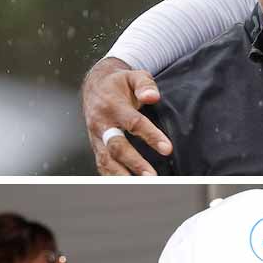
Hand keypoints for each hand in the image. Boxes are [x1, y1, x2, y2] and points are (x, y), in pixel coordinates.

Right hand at [81, 57, 169, 175]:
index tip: (167, 149)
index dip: (150, 136)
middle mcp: (101, 123)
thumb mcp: (133, 76)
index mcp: (112, 105)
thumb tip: (153, 96)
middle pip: (117, 146)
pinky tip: (125, 186)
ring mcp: (96, 137)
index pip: (133, 123)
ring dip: (122, 175)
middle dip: (134, 162)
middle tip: (151, 176)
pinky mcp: (96, 145)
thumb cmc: (119, 83)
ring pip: (106, 159)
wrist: (95, 85)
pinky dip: (111, 176)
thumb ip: (145, 84)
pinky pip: (102, 163)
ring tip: (140, 187)